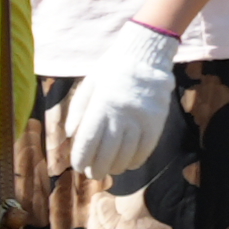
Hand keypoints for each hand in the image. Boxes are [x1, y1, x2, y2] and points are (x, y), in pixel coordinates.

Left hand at [65, 21, 184, 187]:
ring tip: (109, 170)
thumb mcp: (89, 84)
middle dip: (98, 167)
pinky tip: (128, 164)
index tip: (78, 166)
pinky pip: (146, 148)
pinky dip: (136, 160)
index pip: (89, 140)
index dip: (82, 157)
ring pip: (127, 153)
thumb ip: (78, 110)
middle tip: (93, 174)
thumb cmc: (111, 70)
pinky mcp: (157, 121)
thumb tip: (71, 136)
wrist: (145, 55)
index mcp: (101, 105)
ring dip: (116, 166)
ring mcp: (141, 119)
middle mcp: (121, 114)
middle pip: (107, 152)